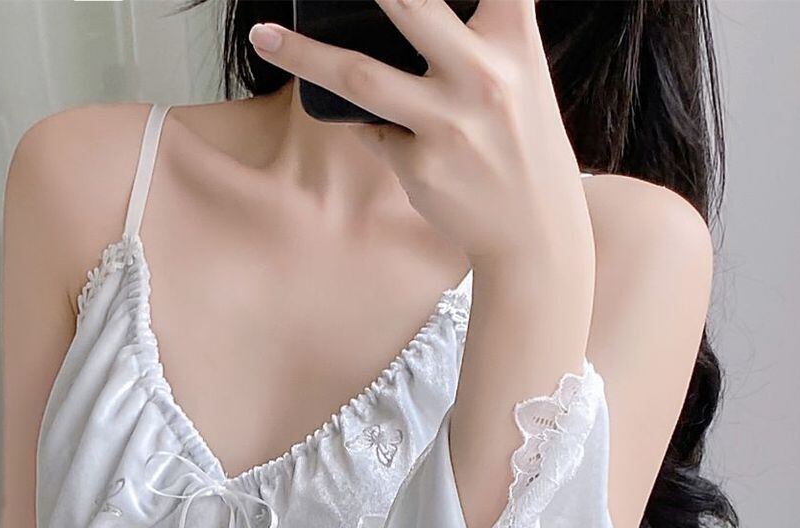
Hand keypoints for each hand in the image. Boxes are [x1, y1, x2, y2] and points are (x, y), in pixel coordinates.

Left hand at [247, 0, 593, 276]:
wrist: (536, 233)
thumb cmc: (521, 142)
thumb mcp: (521, 71)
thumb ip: (483, 30)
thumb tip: (403, 12)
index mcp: (514, 38)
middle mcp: (484, 74)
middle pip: (410, 5)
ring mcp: (449, 123)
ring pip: (359, 76)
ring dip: (303, 53)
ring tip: (262, 36)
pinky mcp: (420, 167)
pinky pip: (370, 130)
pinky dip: (365, 124)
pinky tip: (378, 127)